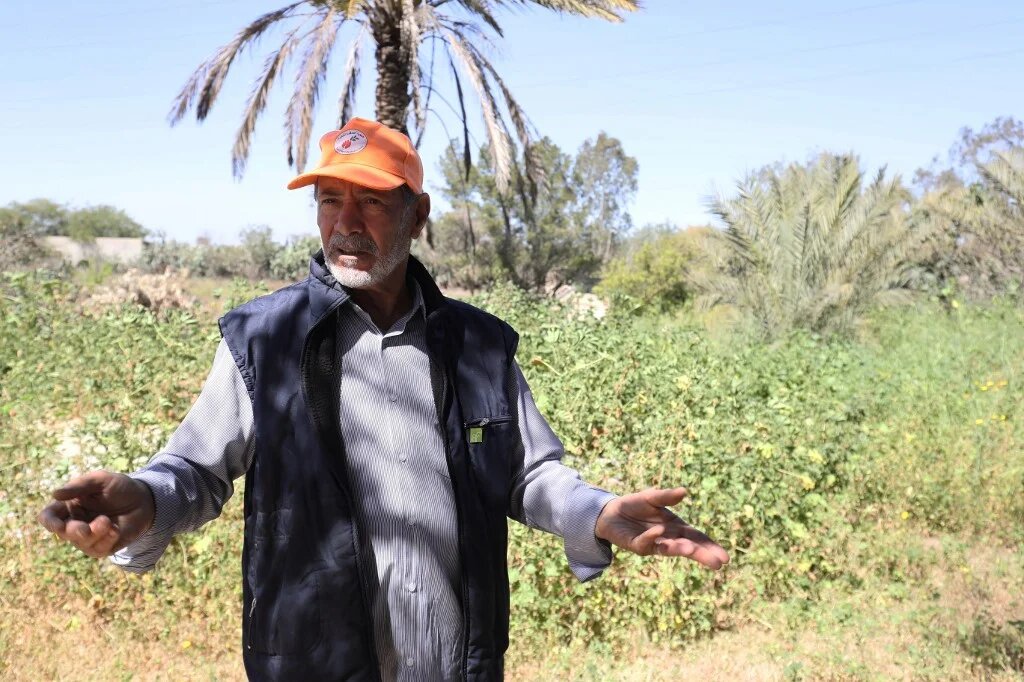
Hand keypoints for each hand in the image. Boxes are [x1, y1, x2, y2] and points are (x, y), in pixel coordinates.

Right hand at [37, 470, 154, 558]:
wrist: (144, 500)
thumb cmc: (119, 488)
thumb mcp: (101, 480)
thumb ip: (79, 486)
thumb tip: (55, 494)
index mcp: (68, 506)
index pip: (49, 517)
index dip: (49, 522)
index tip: (56, 525)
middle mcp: (74, 523)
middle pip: (63, 533)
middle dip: (73, 531)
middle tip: (84, 528)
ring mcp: (88, 537)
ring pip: (82, 542)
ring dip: (94, 533)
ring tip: (107, 521)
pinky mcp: (103, 547)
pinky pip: (98, 549)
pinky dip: (107, 539)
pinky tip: (116, 530)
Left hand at [595, 487, 729, 569]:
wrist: (610, 512)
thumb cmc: (635, 505)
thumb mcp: (652, 497)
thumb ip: (666, 496)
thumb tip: (684, 491)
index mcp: (676, 527)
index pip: (697, 538)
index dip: (710, 546)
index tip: (724, 557)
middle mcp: (668, 538)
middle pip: (688, 547)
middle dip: (702, 555)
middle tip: (717, 563)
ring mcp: (653, 544)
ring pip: (669, 549)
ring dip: (679, 549)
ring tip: (690, 549)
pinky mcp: (638, 546)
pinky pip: (646, 542)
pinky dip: (652, 537)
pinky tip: (659, 531)